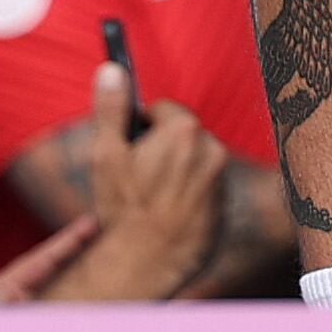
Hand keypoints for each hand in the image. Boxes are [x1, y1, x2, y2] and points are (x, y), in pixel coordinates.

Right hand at [0, 57, 231, 300]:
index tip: (130, 148)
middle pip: (179, 135)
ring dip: (172, 172)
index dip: (141, 129)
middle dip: (158, 149)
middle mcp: (212, 148)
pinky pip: (201, 188)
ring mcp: (221, 178)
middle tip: (136, 177)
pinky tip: (165, 212)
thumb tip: (111, 68)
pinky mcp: (224, 202)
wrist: (147, 262)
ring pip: (190, 161)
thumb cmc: (123, 207)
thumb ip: (111, 109)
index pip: (162, 110)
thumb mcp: (106, 155)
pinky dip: (185, 194)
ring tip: (149, 199)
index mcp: (185, 129)